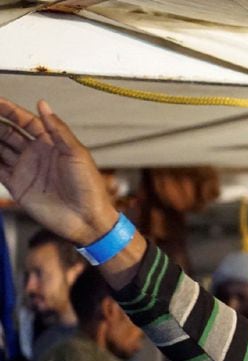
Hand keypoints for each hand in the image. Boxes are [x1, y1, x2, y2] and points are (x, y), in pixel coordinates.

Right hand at [0, 98, 117, 244]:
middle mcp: (37, 155)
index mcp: (52, 144)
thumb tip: (43, 105)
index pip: (26, 121)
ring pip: (0, 149)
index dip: (10, 110)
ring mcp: (26, 169)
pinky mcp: (18, 186)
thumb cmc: (89, 188)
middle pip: (9, 133)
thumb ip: (58, 130)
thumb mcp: (77, 153)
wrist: (86, 219)